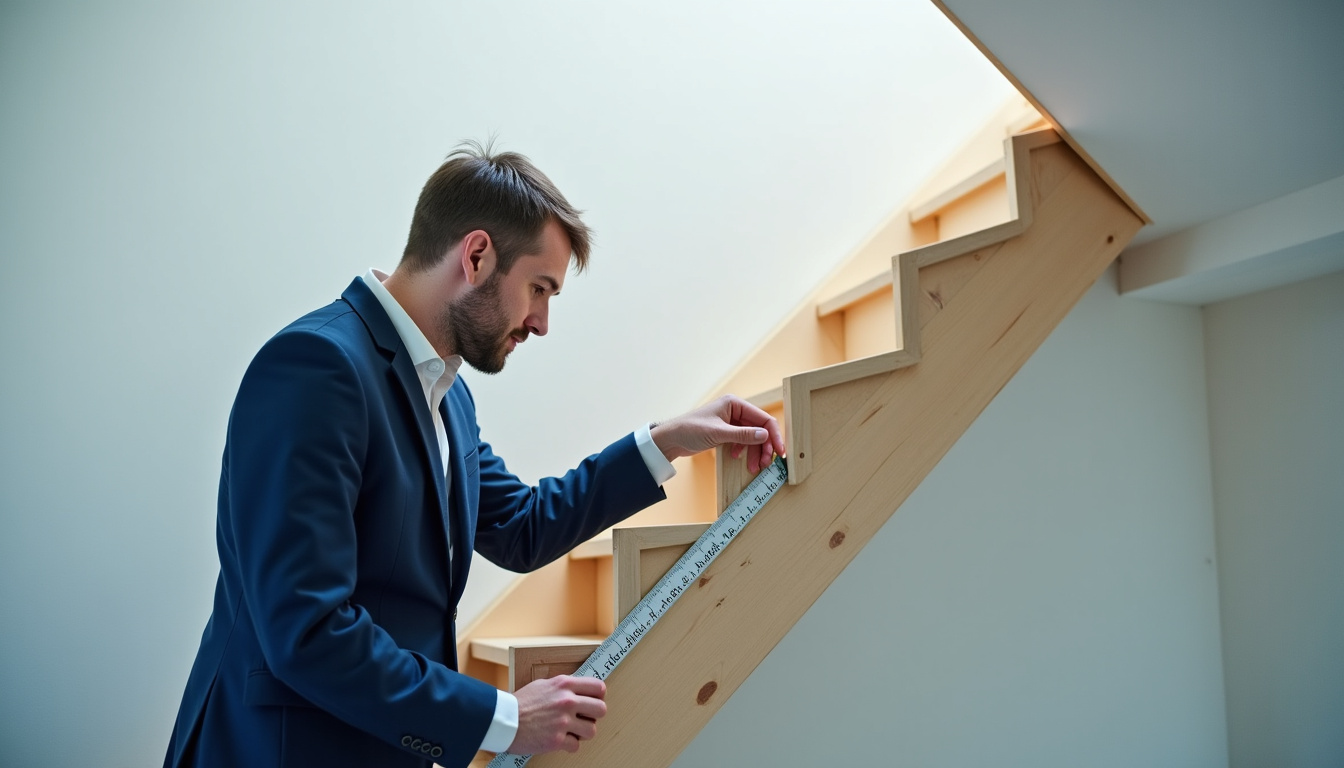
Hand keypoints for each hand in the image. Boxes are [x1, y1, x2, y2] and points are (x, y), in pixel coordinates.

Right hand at [507, 675, 607, 754]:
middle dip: (594, 716)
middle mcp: (566, 701)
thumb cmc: (521, 702)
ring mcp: (562, 721)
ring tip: (571, 730)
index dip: (598, 696)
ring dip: (583, 733)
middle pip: (601, 709)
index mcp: (564, 685)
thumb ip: (563, 686)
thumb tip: (579, 690)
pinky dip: (569, 745)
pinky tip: (560, 740)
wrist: (503, 720)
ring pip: (592, 730)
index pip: (599, 687)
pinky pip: (576, 746)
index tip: (593, 701)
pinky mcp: (556, 739)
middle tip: (583, 718)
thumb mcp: (544, 685)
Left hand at [650, 395, 785, 473]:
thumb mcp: (719, 433)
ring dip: (755, 452)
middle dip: (764, 447)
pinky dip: (743, 451)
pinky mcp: (725, 432)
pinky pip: (742, 441)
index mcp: (735, 404)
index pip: (763, 418)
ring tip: (754, 467)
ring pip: (752, 437)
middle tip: (765, 464)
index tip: (780, 452)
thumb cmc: (690, 429)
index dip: (773, 435)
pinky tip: (737, 458)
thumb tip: (765, 436)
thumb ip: (743, 435)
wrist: (670, 439)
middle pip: (759, 429)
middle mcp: (735, 410)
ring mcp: (730, 422)